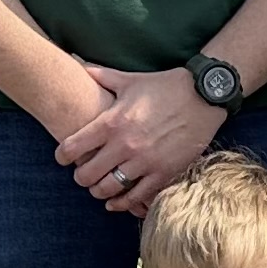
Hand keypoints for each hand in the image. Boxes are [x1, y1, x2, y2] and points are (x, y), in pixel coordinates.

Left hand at [53, 66, 227, 212]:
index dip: (62, 156)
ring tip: (98, 188)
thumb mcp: (130, 80)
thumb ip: (101, 76)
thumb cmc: (164, 87)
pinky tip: (116, 202)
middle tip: (82, 174)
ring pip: (108, 189)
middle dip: (80, 177)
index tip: (63, 157)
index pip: (72, 148)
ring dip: (99, 191)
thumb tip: (78, 63)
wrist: (203, 96)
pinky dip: (123, 203)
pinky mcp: (163, 173)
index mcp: (111, 123)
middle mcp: (124, 145)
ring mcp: (144, 162)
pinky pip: (136, 198)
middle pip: (86, 175)